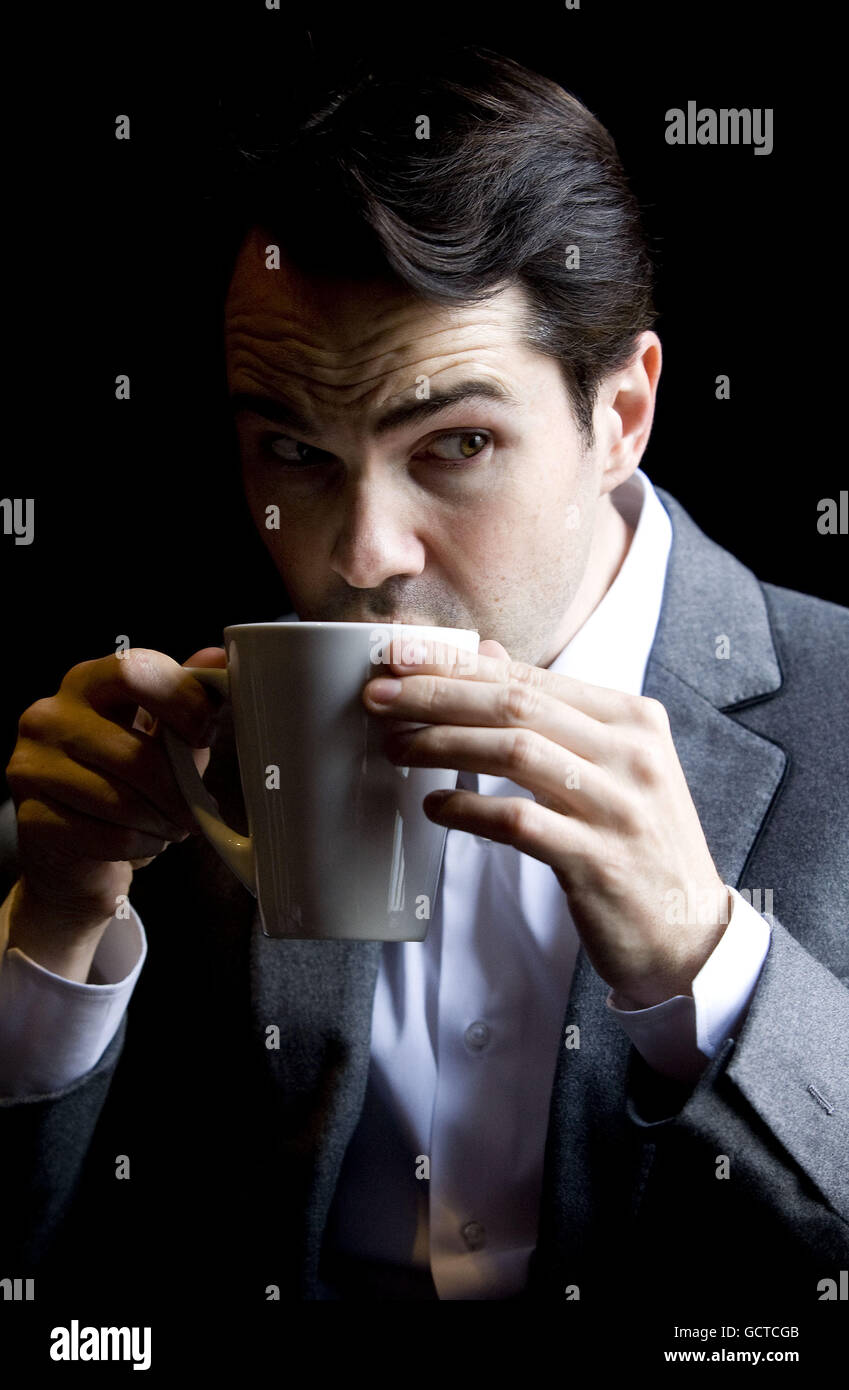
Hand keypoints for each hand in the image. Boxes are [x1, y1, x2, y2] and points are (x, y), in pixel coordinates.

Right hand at [5, 646, 225, 943]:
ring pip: (120, 801)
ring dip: (161, 823)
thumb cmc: (129, 778)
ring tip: (172, 827)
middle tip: (198, 811)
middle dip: (179, 792)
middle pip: (133, 752)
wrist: (77, 842)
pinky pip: (104, 836)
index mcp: (87, 682)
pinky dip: (139, 845)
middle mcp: (49, 715)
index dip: (182, 702)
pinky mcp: (29, 817)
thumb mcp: (164, 734)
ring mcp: (31, 766)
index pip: (133, 671)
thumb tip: (219, 654)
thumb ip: (189, 697)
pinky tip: (144, 842)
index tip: (206, 734)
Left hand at [363, 639, 730, 1007]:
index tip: (399, 658)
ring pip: (514, 753)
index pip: (531, 677)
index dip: (458, 665)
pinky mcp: (598, 861)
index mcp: (633, 719)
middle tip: (378, 696)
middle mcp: (631, 754)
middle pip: (517, 705)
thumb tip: (485, 654)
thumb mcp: (611, 765)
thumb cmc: (636, 842)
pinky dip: (468, 810)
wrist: (689, 933)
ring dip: (443, 745)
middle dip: (437, 695)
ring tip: (396, 747)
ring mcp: (618, 808)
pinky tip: (436, 808)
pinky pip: (518, 822)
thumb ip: (553, 711)